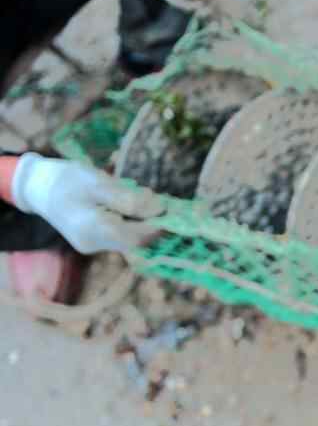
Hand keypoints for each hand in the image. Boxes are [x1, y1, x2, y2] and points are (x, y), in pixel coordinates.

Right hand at [11, 154, 164, 254]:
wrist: (37, 186)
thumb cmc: (67, 179)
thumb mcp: (99, 183)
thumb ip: (129, 198)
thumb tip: (160, 209)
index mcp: (92, 229)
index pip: (137, 237)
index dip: (158, 225)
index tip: (171, 207)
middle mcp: (93, 244)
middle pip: (135, 240)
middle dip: (151, 221)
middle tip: (157, 199)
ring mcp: (92, 246)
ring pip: (129, 237)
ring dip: (141, 219)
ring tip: (139, 196)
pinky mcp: (94, 242)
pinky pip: (119, 234)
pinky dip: (130, 221)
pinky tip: (126, 203)